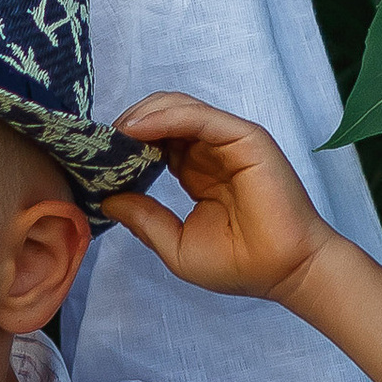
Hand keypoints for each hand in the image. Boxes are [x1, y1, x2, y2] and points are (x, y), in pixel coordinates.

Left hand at [102, 93, 337, 307]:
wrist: (285, 272)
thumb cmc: (240, 265)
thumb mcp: (177, 245)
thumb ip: (144, 220)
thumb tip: (107, 200)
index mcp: (197, 172)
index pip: (156, 141)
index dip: (126, 143)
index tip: (95, 156)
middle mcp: (211, 152)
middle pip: (163, 117)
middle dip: (129, 123)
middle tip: (99, 142)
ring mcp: (229, 142)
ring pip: (178, 108)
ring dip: (141, 115)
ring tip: (115, 133)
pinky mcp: (245, 138)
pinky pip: (199, 117)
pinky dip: (165, 117)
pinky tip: (137, 129)